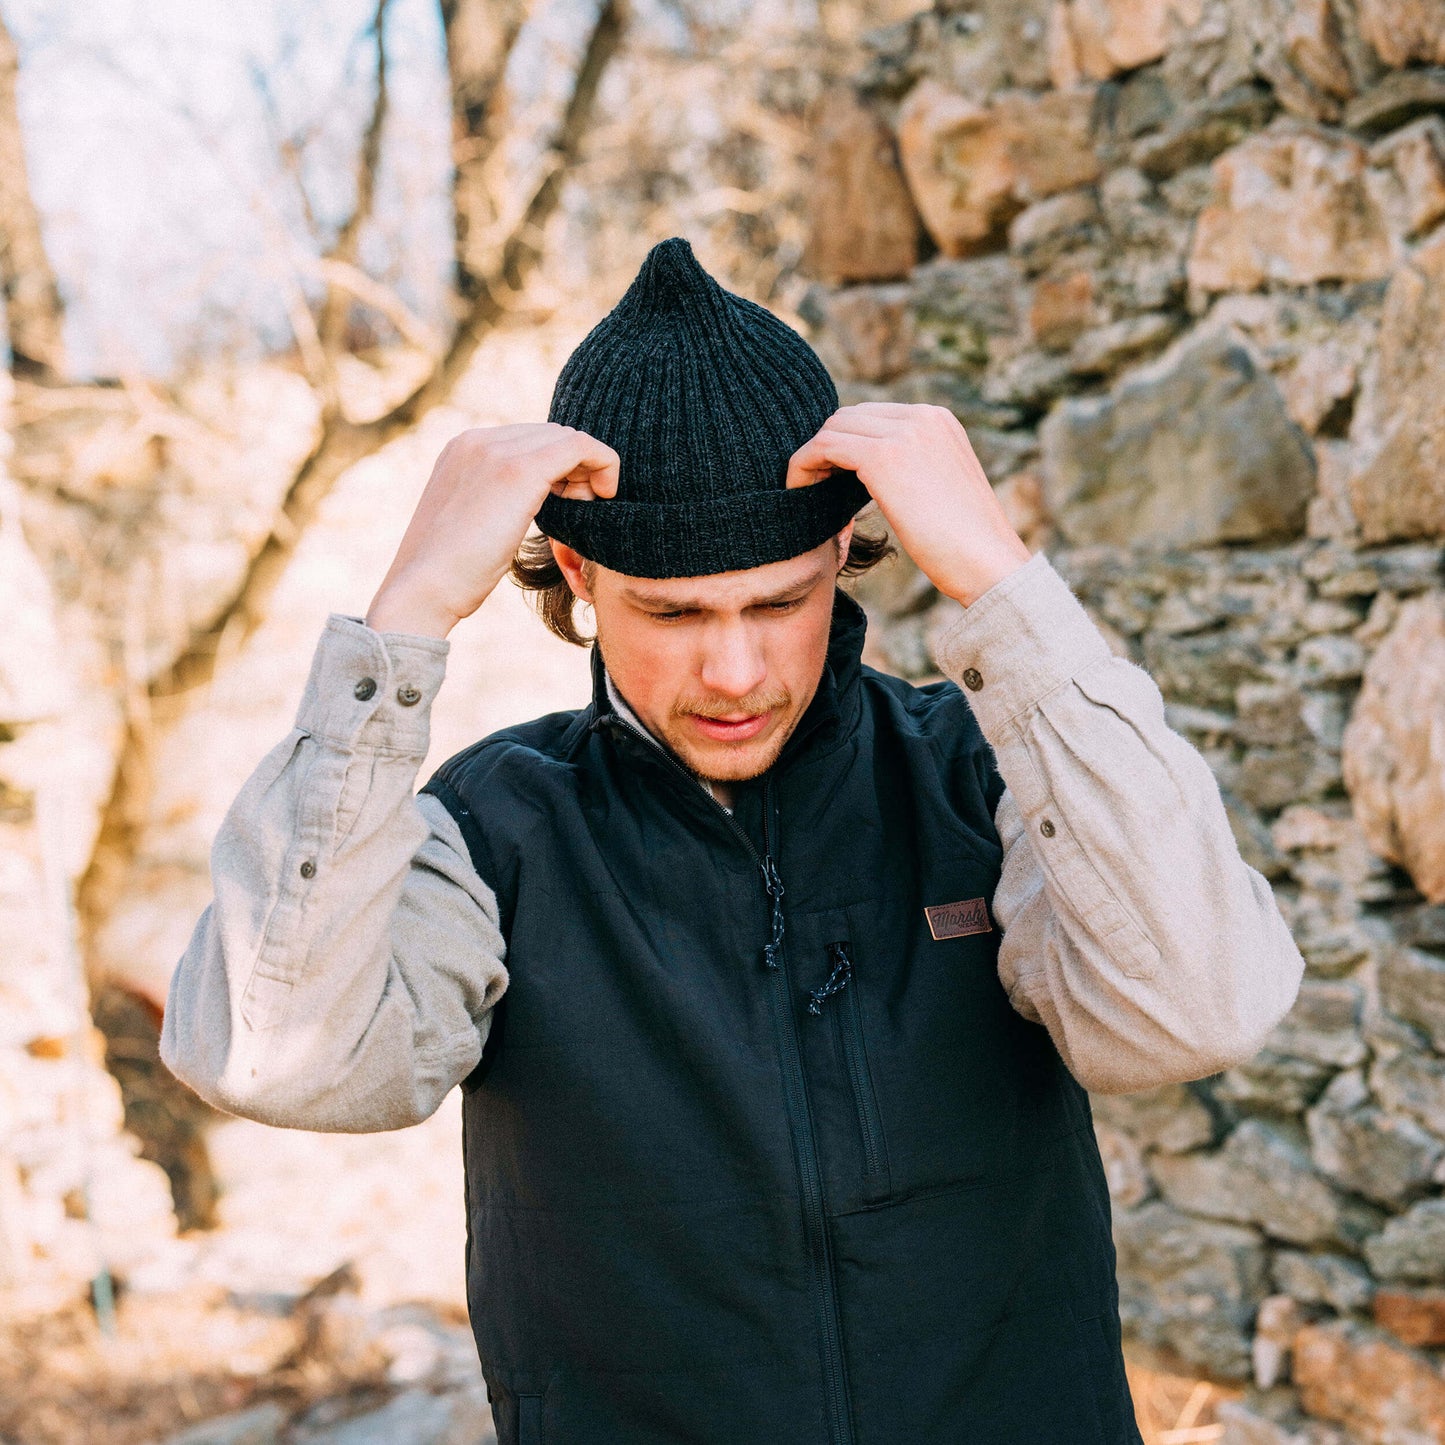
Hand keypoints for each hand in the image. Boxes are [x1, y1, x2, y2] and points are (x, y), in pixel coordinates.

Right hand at [365, 424, 618, 636]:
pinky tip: (602, 498)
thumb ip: (492, 501)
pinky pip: (580, 448)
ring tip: (586, 509)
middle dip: (577, 467)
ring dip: (589, 471)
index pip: (531, 438)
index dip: (560, 467)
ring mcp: (495, 450)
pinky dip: (603, 466)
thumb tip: (519, 507)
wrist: (421, 591)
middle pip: (552, 433)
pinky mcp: (518, 471)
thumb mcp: (469, 523)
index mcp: (462, 449)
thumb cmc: (448, 576)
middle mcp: (477, 439)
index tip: (569, 503)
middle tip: (582, 507)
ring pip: (568, 437)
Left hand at [784, 402, 1029, 606]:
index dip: (844, 447)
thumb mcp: (941, 489)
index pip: (871, 416)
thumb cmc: (966, 545)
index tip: (830, 482)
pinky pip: (824, 447)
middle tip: (812, 490)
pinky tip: (800, 495)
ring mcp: (905, 432)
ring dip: (811, 460)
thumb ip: (914, 468)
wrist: (988, 564)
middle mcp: (923, 416)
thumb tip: (876, 474)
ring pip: (831, 429)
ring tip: (805, 496)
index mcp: (938, 420)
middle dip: (825, 451)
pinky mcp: (884, 457)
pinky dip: (803, 468)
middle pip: (847, 418)